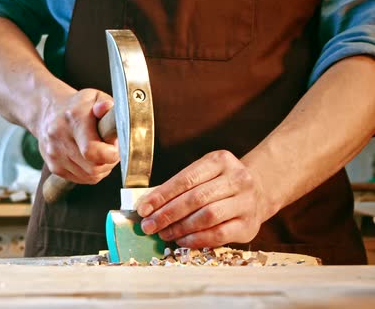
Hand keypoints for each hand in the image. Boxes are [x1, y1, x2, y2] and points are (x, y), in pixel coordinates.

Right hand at [36, 87, 119, 183]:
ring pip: (90, 176)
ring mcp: (55, 155)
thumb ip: (104, 103)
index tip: (116, 146)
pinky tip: (91, 158)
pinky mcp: (54, 167)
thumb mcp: (94, 97)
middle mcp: (60, 137)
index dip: (111, 154)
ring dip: (102, 167)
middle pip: (94, 167)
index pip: (92, 151)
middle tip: (111, 148)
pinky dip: (91, 172)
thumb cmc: (76, 106)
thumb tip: (107, 108)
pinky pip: (82, 179)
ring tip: (101, 151)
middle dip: (109, 161)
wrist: (47, 113)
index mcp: (73, 118)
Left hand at [136, 150, 276, 247]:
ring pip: (207, 217)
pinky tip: (182, 240)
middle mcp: (237, 179)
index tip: (143, 209)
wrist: (259, 192)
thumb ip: (177, 188)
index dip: (161, 195)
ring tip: (163, 234)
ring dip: (180, 228)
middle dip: (167, 214)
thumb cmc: (219, 183)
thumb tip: (146, 207)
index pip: (186, 179)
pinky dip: (196, 239)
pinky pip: (219, 234)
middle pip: (195, 199)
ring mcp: (246, 202)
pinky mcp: (249, 225)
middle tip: (149, 226)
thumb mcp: (202, 174)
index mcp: (220, 160)